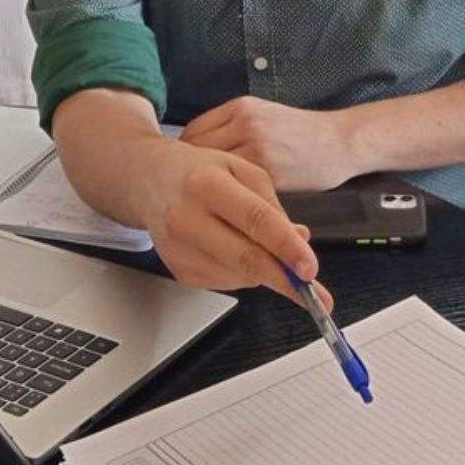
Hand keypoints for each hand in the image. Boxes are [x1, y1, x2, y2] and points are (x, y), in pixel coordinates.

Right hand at [146, 141, 332, 310]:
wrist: (149, 180)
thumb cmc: (200, 172)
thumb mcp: (241, 170)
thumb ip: (273, 205)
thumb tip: (299, 240)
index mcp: (207, 183)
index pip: (255, 220)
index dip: (286, 247)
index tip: (310, 268)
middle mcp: (187, 217)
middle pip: (245, 259)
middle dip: (285, 280)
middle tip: (314, 295)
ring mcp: (178, 248)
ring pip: (239, 276)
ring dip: (264, 271)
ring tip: (259, 244)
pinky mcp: (177, 270)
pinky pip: (225, 283)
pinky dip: (242, 273)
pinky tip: (233, 249)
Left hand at [180, 97, 359, 190]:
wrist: (341, 142)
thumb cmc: (302, 133)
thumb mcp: (265, 115)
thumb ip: (233, 128)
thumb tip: (198, 153)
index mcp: (241, 107)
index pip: (194, 132)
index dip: (186, 155)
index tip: (188, 172)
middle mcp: (245, 124)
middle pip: (196, 152)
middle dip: (192, 173)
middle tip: (194, 191)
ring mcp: (257, 148)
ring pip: (214, 173)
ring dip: (209, 189)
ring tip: (210, 201)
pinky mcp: (270, 172)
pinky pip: (238, 188)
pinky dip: (231, 199)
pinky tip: (233, 206)